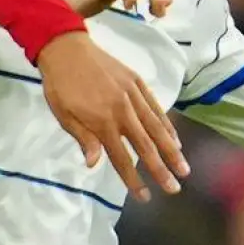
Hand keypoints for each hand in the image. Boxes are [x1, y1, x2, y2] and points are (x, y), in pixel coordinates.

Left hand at [37, 33, 188, 200]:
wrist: (66, 48)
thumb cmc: (60, 85)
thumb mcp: (63, 114)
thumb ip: (83, 138)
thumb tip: (94, 164)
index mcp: (101, 122)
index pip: (121, 157)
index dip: (133, 179)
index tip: (144, 196)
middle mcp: (122, 111)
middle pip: (145, 146)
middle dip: (160, 169)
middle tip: (174, 188)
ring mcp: (133, 96)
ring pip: (156, 127)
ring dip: (171, 150)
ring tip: (183, 167)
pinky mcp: (137, 82)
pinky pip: (156, 107)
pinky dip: (166, 124)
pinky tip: (174, 138)